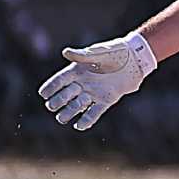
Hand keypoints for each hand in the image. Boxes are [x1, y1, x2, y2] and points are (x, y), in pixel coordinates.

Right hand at [38, 31, 156, 129]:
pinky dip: (87, 120)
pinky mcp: (106, 100)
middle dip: (58, 101)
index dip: (51, 87)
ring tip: (62, 118)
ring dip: (69, 112)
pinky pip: (94, 112)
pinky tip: (80, 126)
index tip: (43, 94)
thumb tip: (65, 52)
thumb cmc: (116, 52)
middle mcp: (83, 83)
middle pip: (66, 95)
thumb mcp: (99, 52)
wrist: (136, 59)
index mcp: (78, 71)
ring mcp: (94, 93)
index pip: (59, 80)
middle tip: (53, 106)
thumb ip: (82, 55)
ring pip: (77, 106)